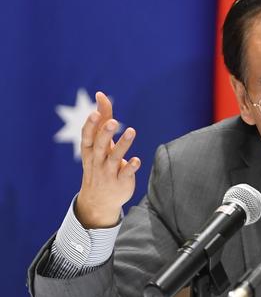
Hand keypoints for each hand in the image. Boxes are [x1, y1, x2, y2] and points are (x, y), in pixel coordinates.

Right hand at [76, 91, 140, 227]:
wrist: (99, 200)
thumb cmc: (99, 164)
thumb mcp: (98, 144)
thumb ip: (103, 120)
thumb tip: (101, 95)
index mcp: (90, 151)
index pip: (87, 136)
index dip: (91, 125)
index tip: (95, 112)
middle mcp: (97, 161)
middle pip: (100, 145)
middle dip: (105, 133)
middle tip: (113, 121)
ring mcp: (108, 172)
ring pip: (115, 157)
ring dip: (123, 145)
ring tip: (131, 131)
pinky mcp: (120, 182)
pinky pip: (126, 174)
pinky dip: (131, 167)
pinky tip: (137, 160)